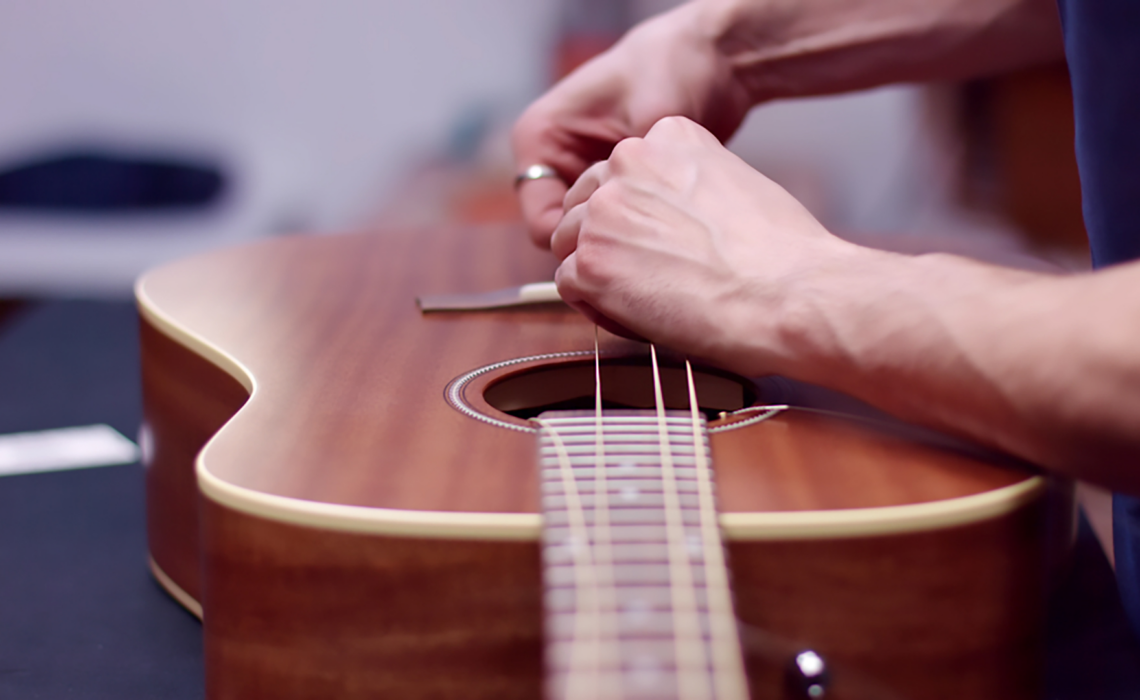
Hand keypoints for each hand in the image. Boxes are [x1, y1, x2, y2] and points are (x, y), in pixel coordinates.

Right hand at [511, 3, 751, 247]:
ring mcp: (581, 172)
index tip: (625, 248)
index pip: (543, 225)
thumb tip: (616, 228)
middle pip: (565, 234)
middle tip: (647, 241)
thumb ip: (628, 176)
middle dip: (603, 244)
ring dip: (623, 237)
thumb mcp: (646, 122)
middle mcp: (553, 160)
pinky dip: (638, 227)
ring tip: (661, 228)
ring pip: (592, 233)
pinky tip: (668, 220)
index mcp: (540, 139)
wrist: (712, 57)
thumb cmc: (672, 72)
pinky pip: (615, 223)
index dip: (581, 246)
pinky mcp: (611, 184)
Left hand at [552, 116, 857, 375]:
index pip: (620, 172)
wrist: (792, 295)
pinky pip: (570, 286)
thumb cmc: (782, 253)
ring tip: (653, 297)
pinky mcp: (590, 264)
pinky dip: (598, 306)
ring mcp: (603, 213)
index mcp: (665, 136)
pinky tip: (643, 315)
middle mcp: (626, 162)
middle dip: (609, 240)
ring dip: (601, 273)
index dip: (638, 215)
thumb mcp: (735, 180)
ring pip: (570, 243)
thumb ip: (687, 184)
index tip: (668, 241)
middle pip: (585, 204)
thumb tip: (667, 214)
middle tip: (655, 275)